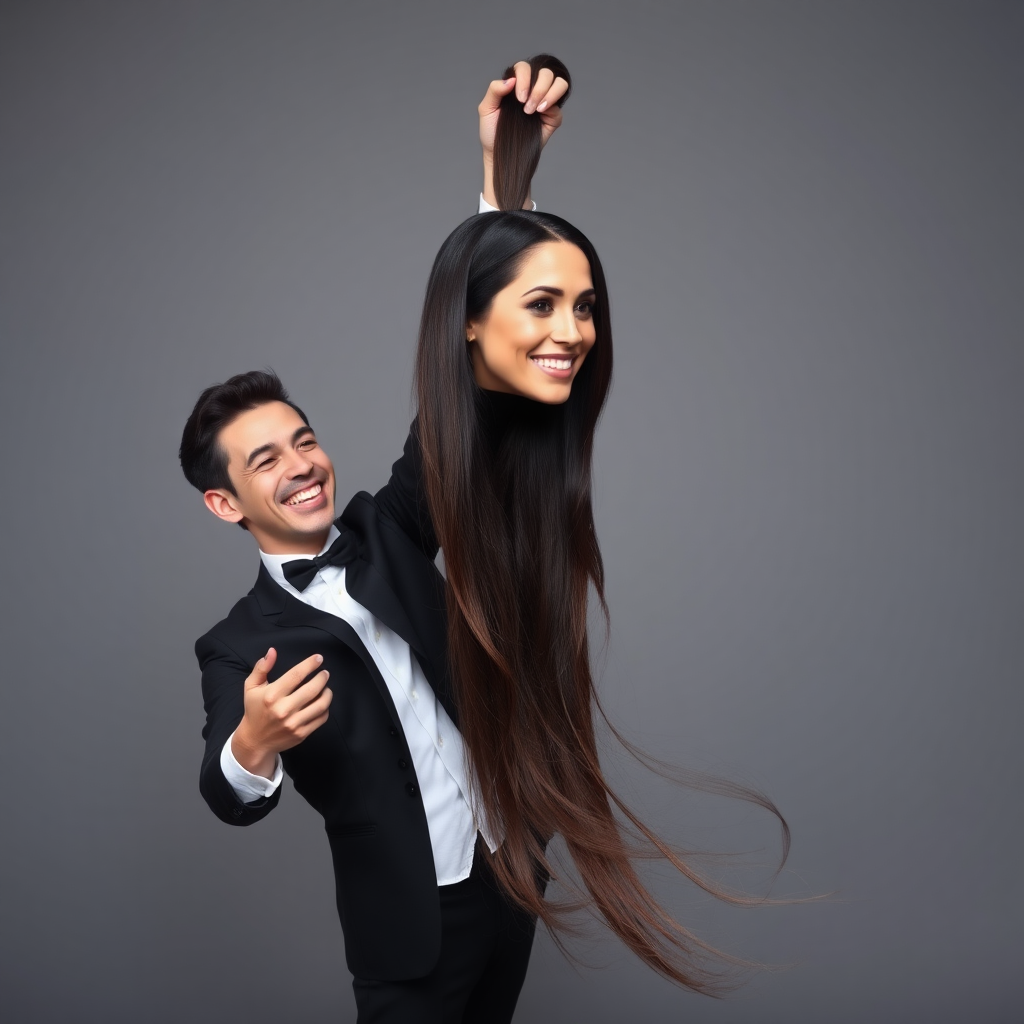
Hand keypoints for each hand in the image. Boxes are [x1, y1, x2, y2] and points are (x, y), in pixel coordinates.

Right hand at [231, 648, 331, 777]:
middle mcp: (283, 709)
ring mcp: (294, 723)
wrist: (255, 741)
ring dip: (327, 693)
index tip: (319, 658)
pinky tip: (322, 702)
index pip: (296, 675)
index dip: (310, 664)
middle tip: (324, 673)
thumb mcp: (251, 687)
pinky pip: (321, 718)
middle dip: (322, 678)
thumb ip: (261, 668)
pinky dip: (325, 708)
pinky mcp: (301, 734)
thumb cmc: (254, 710)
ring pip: (320, 704)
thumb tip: (272, 651)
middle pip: (312, 689)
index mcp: (271, 695)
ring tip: (326, 687)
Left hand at [479, 61, 568, 158]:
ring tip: (534, 110)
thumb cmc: (492, 130)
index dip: (524, 78)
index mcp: (517, 83)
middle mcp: (533, 89)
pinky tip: (540, 113)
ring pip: (559, 83)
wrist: (500, 153)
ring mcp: (545, 102)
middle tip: (525, 107)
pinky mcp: (553, 116)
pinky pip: (560, 102)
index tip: (518, 99)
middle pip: (546, 73)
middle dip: (537, 88)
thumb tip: (511, 79)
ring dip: (546, 93)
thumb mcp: (486, 108)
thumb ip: (494, 89)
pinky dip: (552, 103)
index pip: (525, 68)